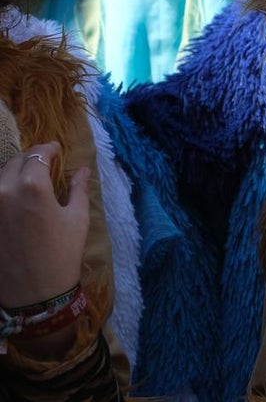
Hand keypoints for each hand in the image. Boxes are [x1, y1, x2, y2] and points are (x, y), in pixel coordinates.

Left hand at [0, 142, 89, 309]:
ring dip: (14, 172)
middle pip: (15, 162)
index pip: (38, 154)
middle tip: (43, 161)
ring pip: (0, 177)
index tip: (56, 147)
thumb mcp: (77, 219)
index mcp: (33, 186)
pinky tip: (15, 197)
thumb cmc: (62, 254)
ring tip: (29, 178)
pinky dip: (4, 191)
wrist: (34, 293)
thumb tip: (82, 170)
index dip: (48, 148)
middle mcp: (5, 191)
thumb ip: (78, 189)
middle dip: (30, 158)